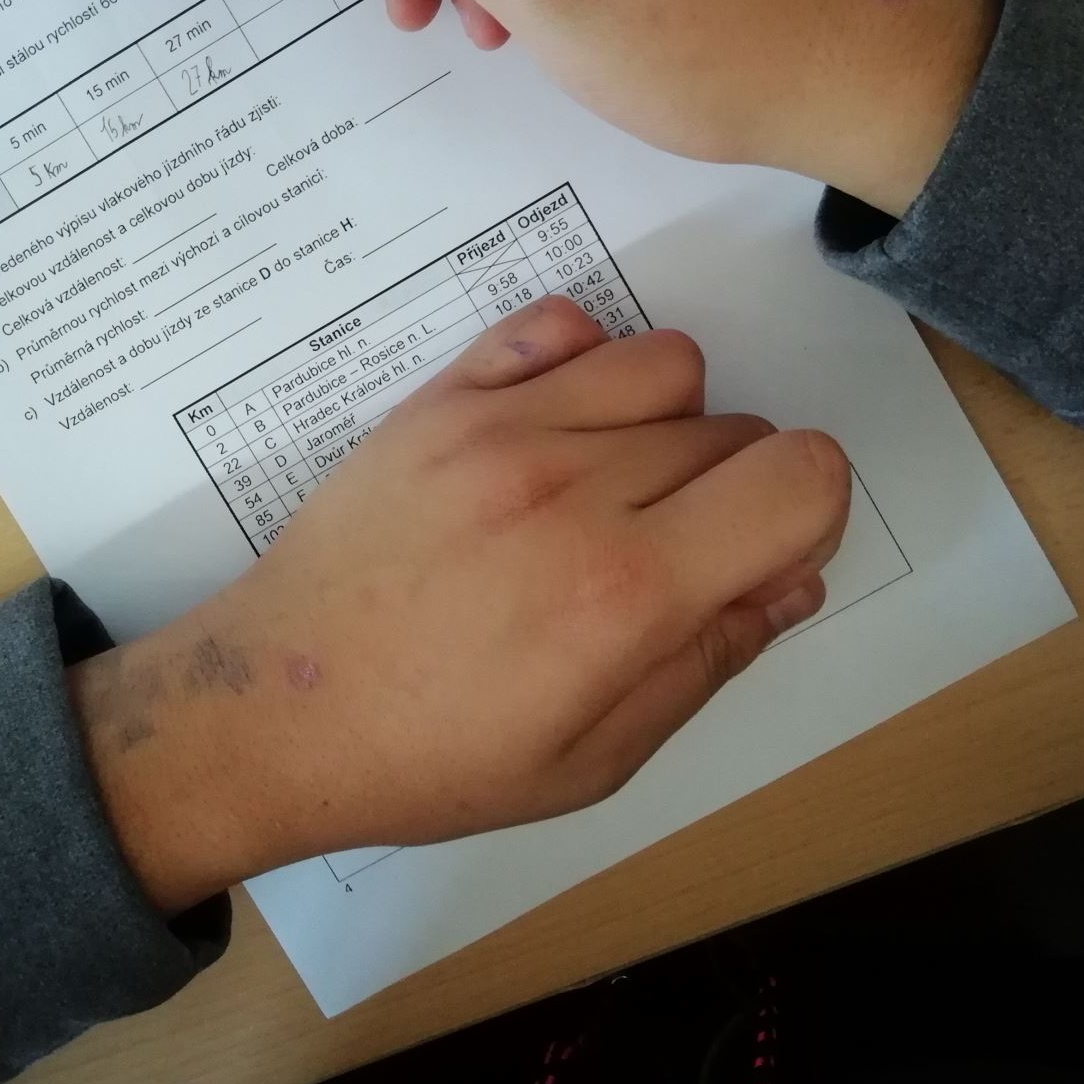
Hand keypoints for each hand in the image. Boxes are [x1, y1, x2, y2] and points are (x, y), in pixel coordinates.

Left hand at [71, 298, 848, 912]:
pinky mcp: (441, 397)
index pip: (801, 475)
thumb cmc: (434, 757)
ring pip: (667, 363)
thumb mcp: (593, 761)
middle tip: (661, 559)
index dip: (809, 515)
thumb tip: (794, 578)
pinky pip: (559, 322)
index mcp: (624, 592)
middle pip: (738, 429)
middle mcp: (573, 487)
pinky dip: (582, 360)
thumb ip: (708, 661)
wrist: (274, 707)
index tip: (759, 557)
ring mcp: (499, 427)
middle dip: (734, 492)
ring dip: (669, 422)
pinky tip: (553, 431)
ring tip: (610, 489)